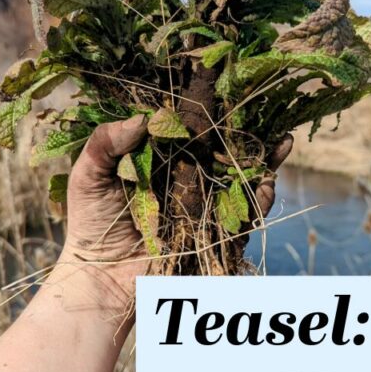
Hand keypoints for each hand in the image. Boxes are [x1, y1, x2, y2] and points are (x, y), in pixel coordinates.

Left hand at [56, 115, 292, 309]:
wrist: (102, 276)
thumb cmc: (92, 225)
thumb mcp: (89, 177)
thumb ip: (106, 145)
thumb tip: (142, 118)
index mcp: (164, 162)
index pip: (194, 132)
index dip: (213, 115)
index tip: (228, 95)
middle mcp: (191, 181)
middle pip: (226, 152)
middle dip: (250, 134)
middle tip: (269, 112)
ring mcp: (207, 207)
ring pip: (244, 180)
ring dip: (266, 162)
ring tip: (281, 143)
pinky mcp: (217, 234)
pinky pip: (246, 216)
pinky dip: (261, 201)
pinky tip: (268, 183)